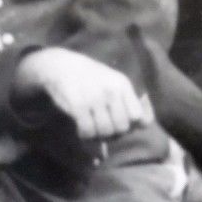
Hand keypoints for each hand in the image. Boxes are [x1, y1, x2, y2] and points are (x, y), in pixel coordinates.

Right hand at [15, 47, 153, 140]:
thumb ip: (126, 102)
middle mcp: (111, 91)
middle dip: (114, 133)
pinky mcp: (77, 105)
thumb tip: (141, 124)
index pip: (140, 116)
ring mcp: (95, 98)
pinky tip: (82, 128)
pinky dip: (85, 135)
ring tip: (92, 127)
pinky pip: (88, 131)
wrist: (60, 66)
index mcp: (123, 85)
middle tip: (104, 128)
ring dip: (98, 135)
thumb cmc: (90, 77)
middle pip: (123, 128)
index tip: (125, 125)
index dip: (134, 126)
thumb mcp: (112, 82)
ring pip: (106, 132)